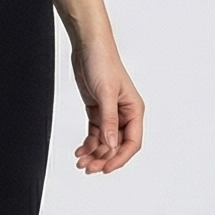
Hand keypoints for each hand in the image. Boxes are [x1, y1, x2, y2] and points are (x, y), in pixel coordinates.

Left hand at [72, 43, 142, 173]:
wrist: (88, 46)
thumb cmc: (103, 62)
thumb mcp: (105, 93)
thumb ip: (108, 120)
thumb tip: (111, 144)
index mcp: (134, 110)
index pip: (132, 142)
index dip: (120, 158)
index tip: (106, 168)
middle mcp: (124, 114)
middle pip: (117, 145)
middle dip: (103, 158)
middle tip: (88, 167)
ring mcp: (110, 113)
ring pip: (105, 141)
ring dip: (94, 153)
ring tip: (81, 162)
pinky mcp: (97, 110)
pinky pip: (95, 133)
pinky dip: (88, 143)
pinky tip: (80, 150)